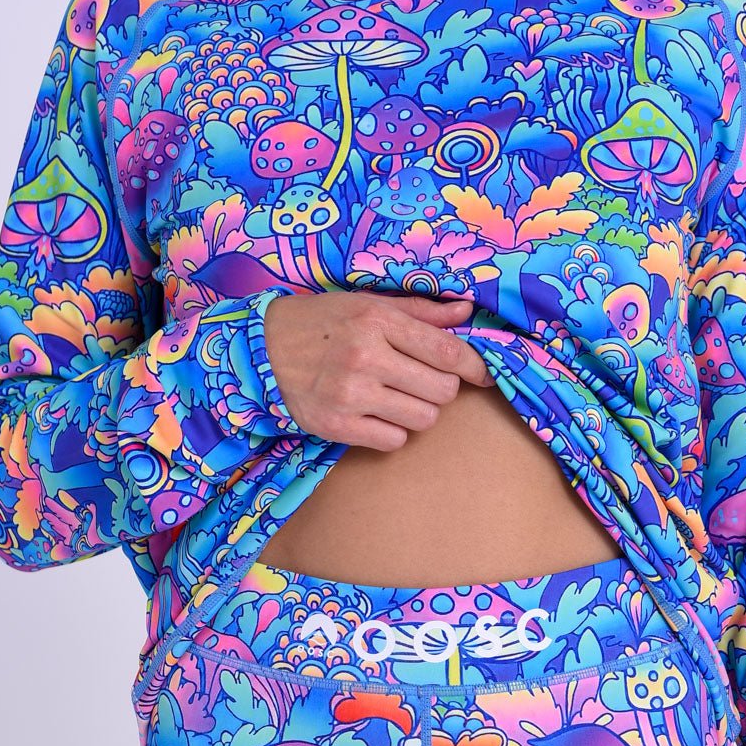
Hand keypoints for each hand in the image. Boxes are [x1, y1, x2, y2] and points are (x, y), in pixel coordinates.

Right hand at [262, 289, 494, 450]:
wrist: (260, 351)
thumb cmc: (322, 324)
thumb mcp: (366, 305)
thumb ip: (419, 311)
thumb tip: (466, 311)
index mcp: (377, 321)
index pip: (447, 351)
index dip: (474, 367)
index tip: (485, 375)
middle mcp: (365, 356)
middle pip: (442, 391)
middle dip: (440, 389)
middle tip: (420, 382)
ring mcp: (350, 394)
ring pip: (423, 419)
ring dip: (417, 412)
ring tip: (394, 398)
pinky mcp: (337, 426)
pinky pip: (393, 440)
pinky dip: (391, 431)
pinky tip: (374, 415)